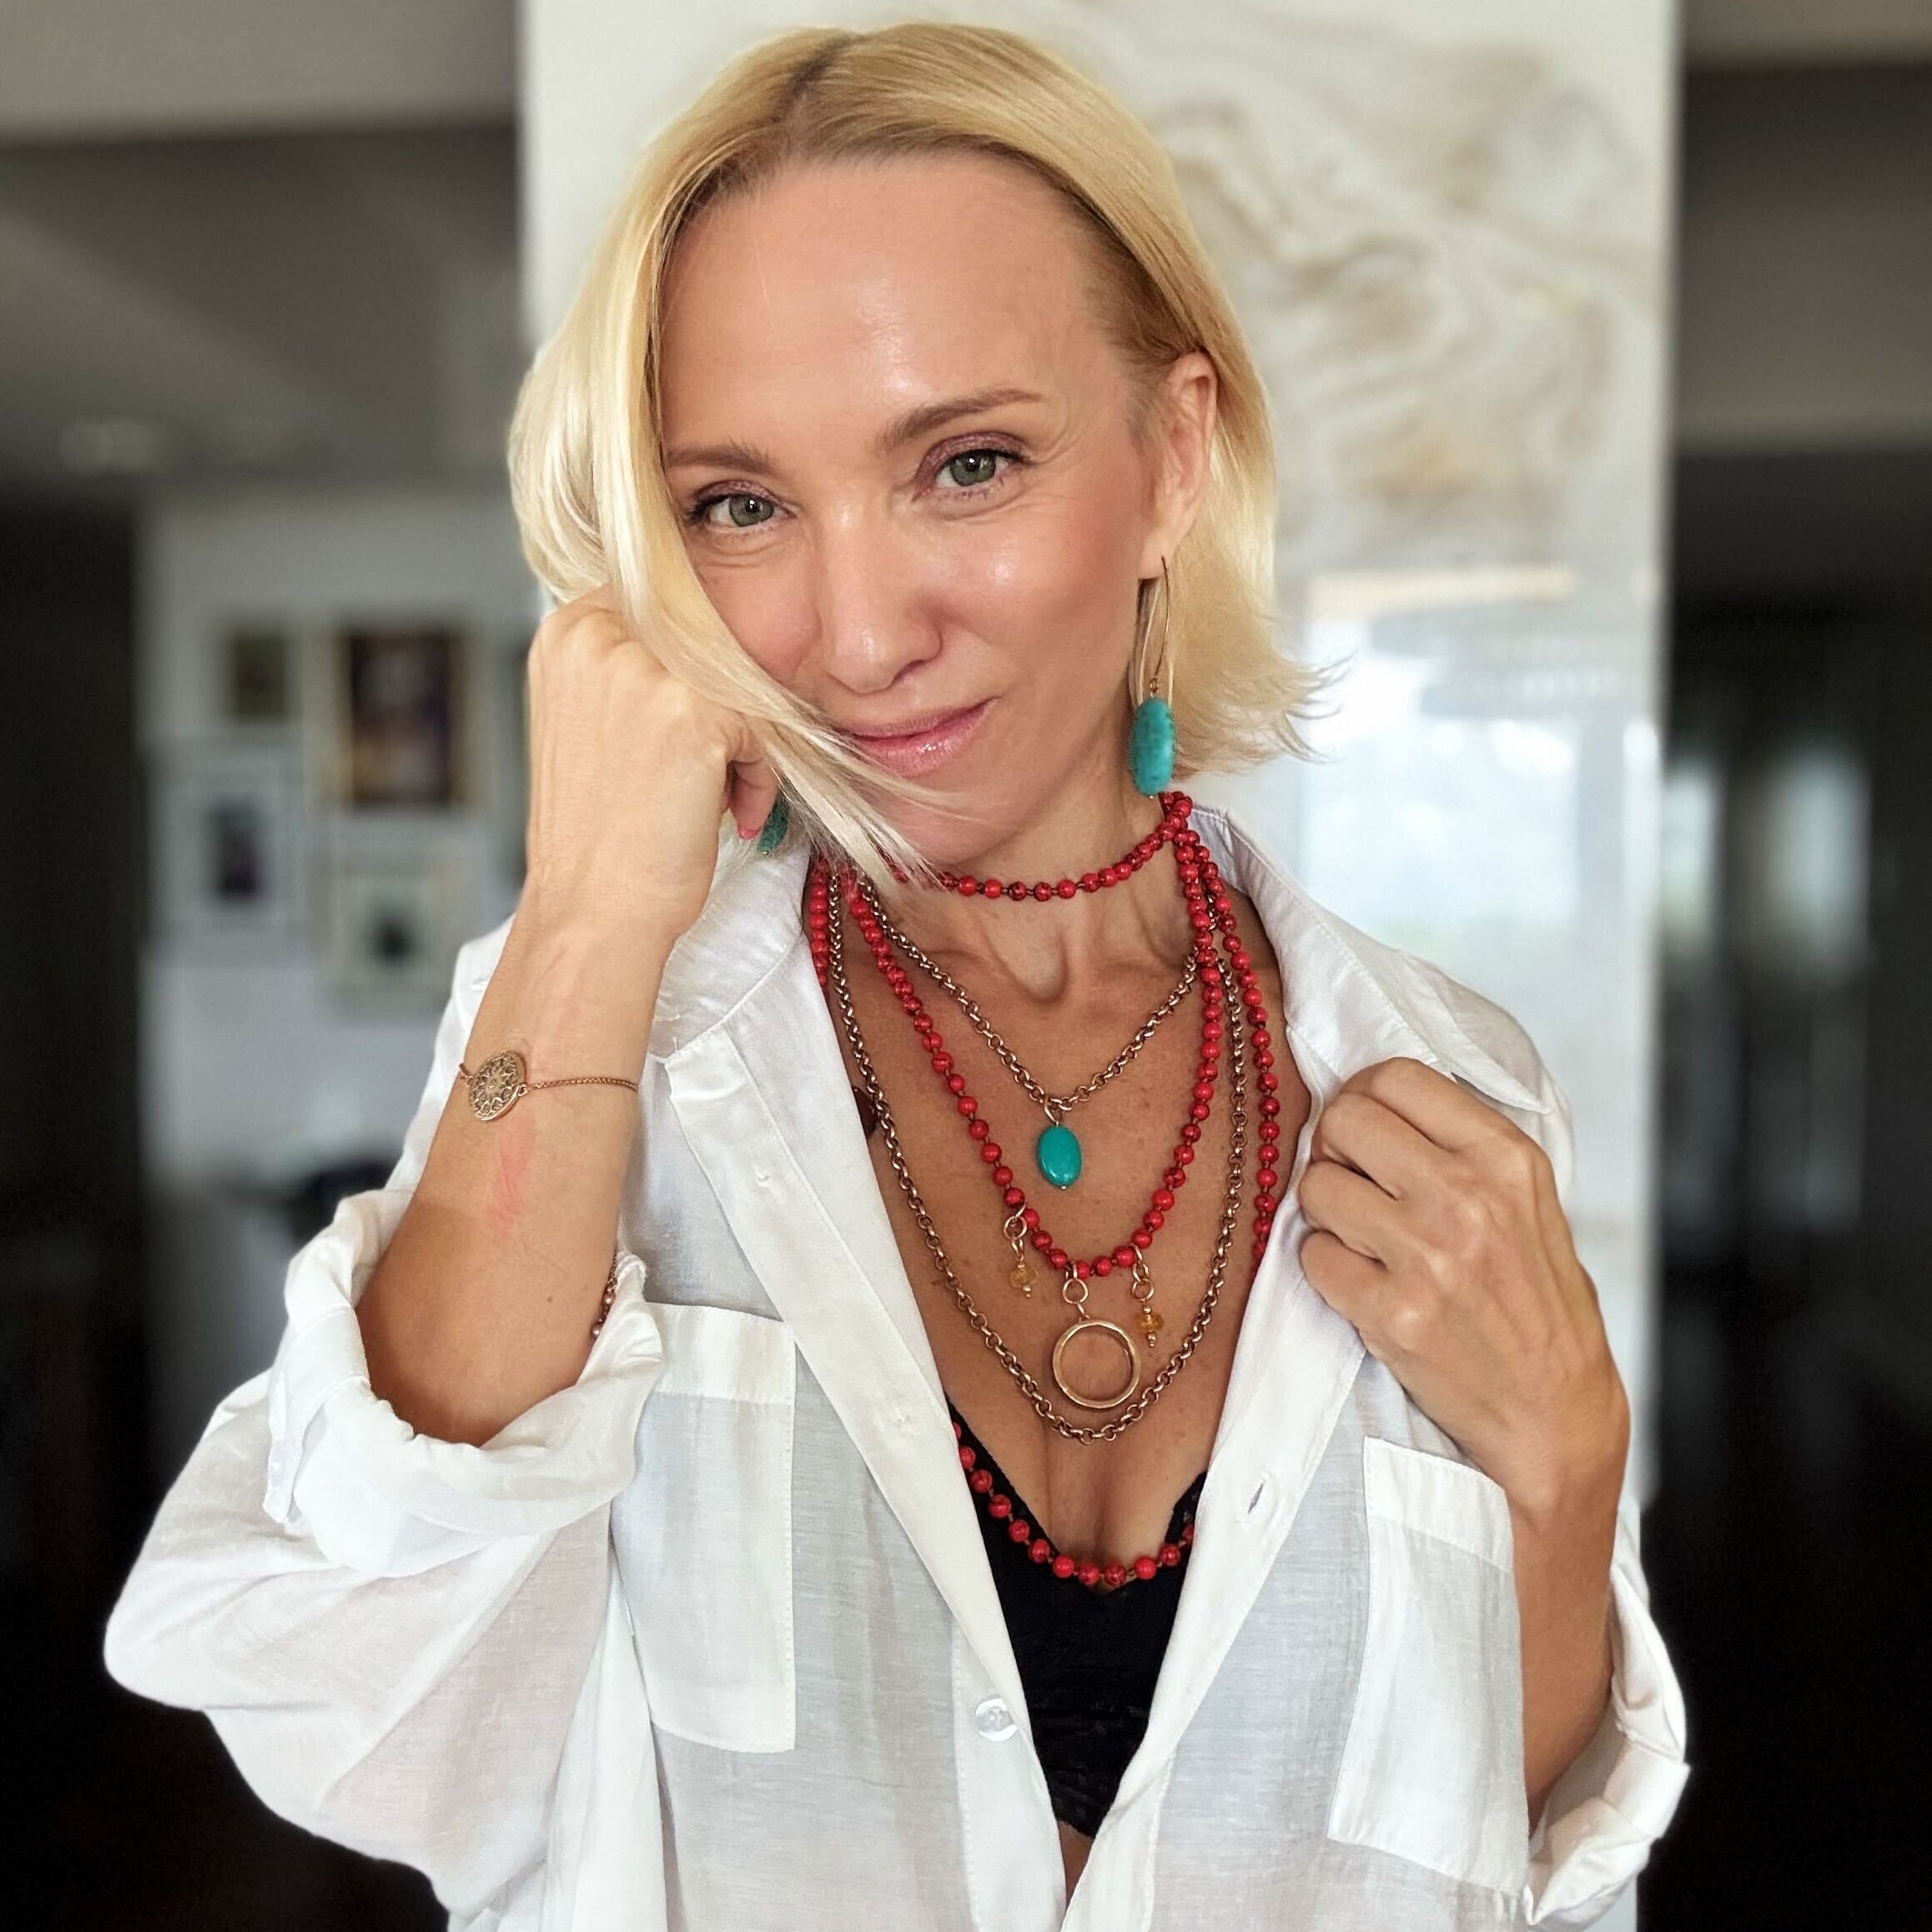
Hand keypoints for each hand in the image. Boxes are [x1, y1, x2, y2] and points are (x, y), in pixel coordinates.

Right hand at [521, 581, 779, 944]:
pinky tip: (731, 814)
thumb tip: (721, 640)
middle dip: (729, 709)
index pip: (670, 608)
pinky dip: (762, 777)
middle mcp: (599, 635)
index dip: (700, 669)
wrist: (594, 908)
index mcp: (568, 629)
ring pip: (745, 684)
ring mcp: (646, 669)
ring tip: (719, 797)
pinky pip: (765, 727)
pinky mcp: (694, 713)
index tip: (695, 727)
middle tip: (711, 773)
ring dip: (748, 744)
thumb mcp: (594, 718)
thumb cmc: (601, 831)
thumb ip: (637, 663)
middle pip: (715, 640)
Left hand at [1296, 1056, 1628, 1517]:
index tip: (1366, 1129)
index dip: (1365, 1098)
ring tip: (1362, 1238)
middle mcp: (1468, 1197)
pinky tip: (1362, 1283)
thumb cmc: (1534, 1301)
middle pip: (1344, 1120)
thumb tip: (1374, 1095)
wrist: (1552, 1410)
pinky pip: (1312, 1256)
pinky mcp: (1393, 1314)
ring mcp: (1429, 1257)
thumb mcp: (1528, 1200)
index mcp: (1505, 1157)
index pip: (1396, 1077)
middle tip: (1354, 1182)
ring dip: (1325, 1211)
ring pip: (1316, 1185)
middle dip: (1335, 1148)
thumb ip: (1461, 1143)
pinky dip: (1325, 1267)